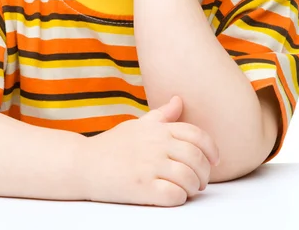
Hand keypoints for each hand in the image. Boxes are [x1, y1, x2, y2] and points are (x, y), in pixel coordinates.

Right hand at [80, 96, 219, 206]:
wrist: (83, 164)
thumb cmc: (112, 145)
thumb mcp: (137, 125)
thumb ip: (161, 115)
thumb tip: (179, 100)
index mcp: (158, 129)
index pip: (196, 134)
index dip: (211, 149)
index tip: (215, 161)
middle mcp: (156, 145)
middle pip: (197, 158)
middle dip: (205, 173)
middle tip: (201, 181)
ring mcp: (149, 166)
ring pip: (189, 178)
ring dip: (194, 187)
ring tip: (188, 189)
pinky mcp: (142, 188)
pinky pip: (174, 195)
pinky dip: (179, 198)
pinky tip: (173, 196)